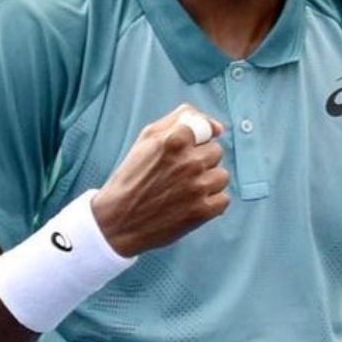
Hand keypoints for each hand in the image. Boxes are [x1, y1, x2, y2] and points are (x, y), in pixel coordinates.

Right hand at [91, 105, 229, 257]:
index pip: (206, 128)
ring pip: (222, 176)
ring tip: (184, 190)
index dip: (195, 141)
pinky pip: (223, 199)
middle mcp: (189, 162)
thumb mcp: (147, 138)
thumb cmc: (133, 177)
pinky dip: (210, 204)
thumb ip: (181, 120)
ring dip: (207, 183)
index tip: (183, 152)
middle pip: (216, 152)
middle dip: (201, 161)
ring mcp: (197, 187)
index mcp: (174, 140)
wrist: (118, 221)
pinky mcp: (202, 211)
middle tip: (178, 174)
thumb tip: (217, 128)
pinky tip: (190, 205)